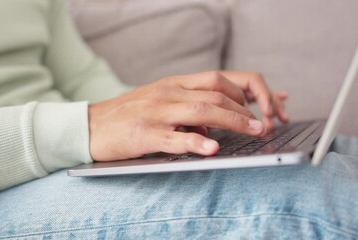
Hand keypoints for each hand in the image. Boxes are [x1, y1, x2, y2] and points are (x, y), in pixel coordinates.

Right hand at [88, 71, 287, 160]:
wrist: (92, 125)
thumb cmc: (129, 114)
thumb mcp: (160, 102)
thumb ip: (187, 108)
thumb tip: (214, 123)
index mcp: (174, 84)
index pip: (217, 79)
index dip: (244, 92)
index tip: (259, 107)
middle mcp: (168, 93)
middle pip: (216, 94)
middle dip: (246, 109)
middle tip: (264, 125)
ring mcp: (157, 112)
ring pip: (203, 110)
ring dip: (234, 121)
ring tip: (254, 131)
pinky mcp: (145, 134)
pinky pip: (175, 137)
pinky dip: (197, 141)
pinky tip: (213, 148)